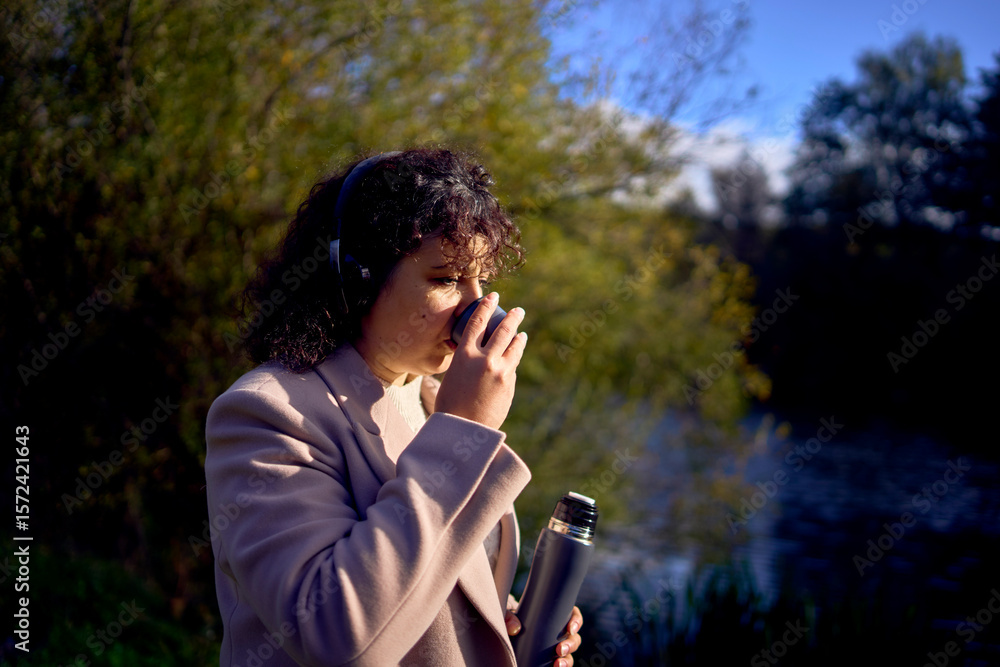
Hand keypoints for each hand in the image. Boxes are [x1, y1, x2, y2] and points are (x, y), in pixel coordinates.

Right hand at [435, 292, 526, 429]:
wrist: (463, 429)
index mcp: (464, 355)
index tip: (493, 296)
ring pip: (513, 346)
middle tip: (517, 310)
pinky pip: (512, 366)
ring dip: (518, 336)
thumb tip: (472, 355)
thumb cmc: (450, 405)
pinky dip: (513, 358)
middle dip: (511, 317)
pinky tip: (515, 355)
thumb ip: (463, 363)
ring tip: (521, 332)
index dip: (486, 306)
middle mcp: (484, 359)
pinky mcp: (509, 383)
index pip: (477, 322)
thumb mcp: (450, 378)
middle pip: (502, 330)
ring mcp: (499, 371)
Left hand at [504, 605, 583, 666]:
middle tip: (559, 650)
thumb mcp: (509, 615)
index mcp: (556, 616)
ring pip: (570, 654)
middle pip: (574, 638)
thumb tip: (515, 628)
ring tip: (558, 664)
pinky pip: (561, 665)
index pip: (574, 615)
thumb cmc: (512, 620)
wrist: (508, 636)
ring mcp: (556, 647)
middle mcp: (560, 632)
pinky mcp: (550, 659)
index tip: (571, 628)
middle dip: (571, 645)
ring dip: (567, 660)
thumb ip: (509, 617)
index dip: (576, 621)